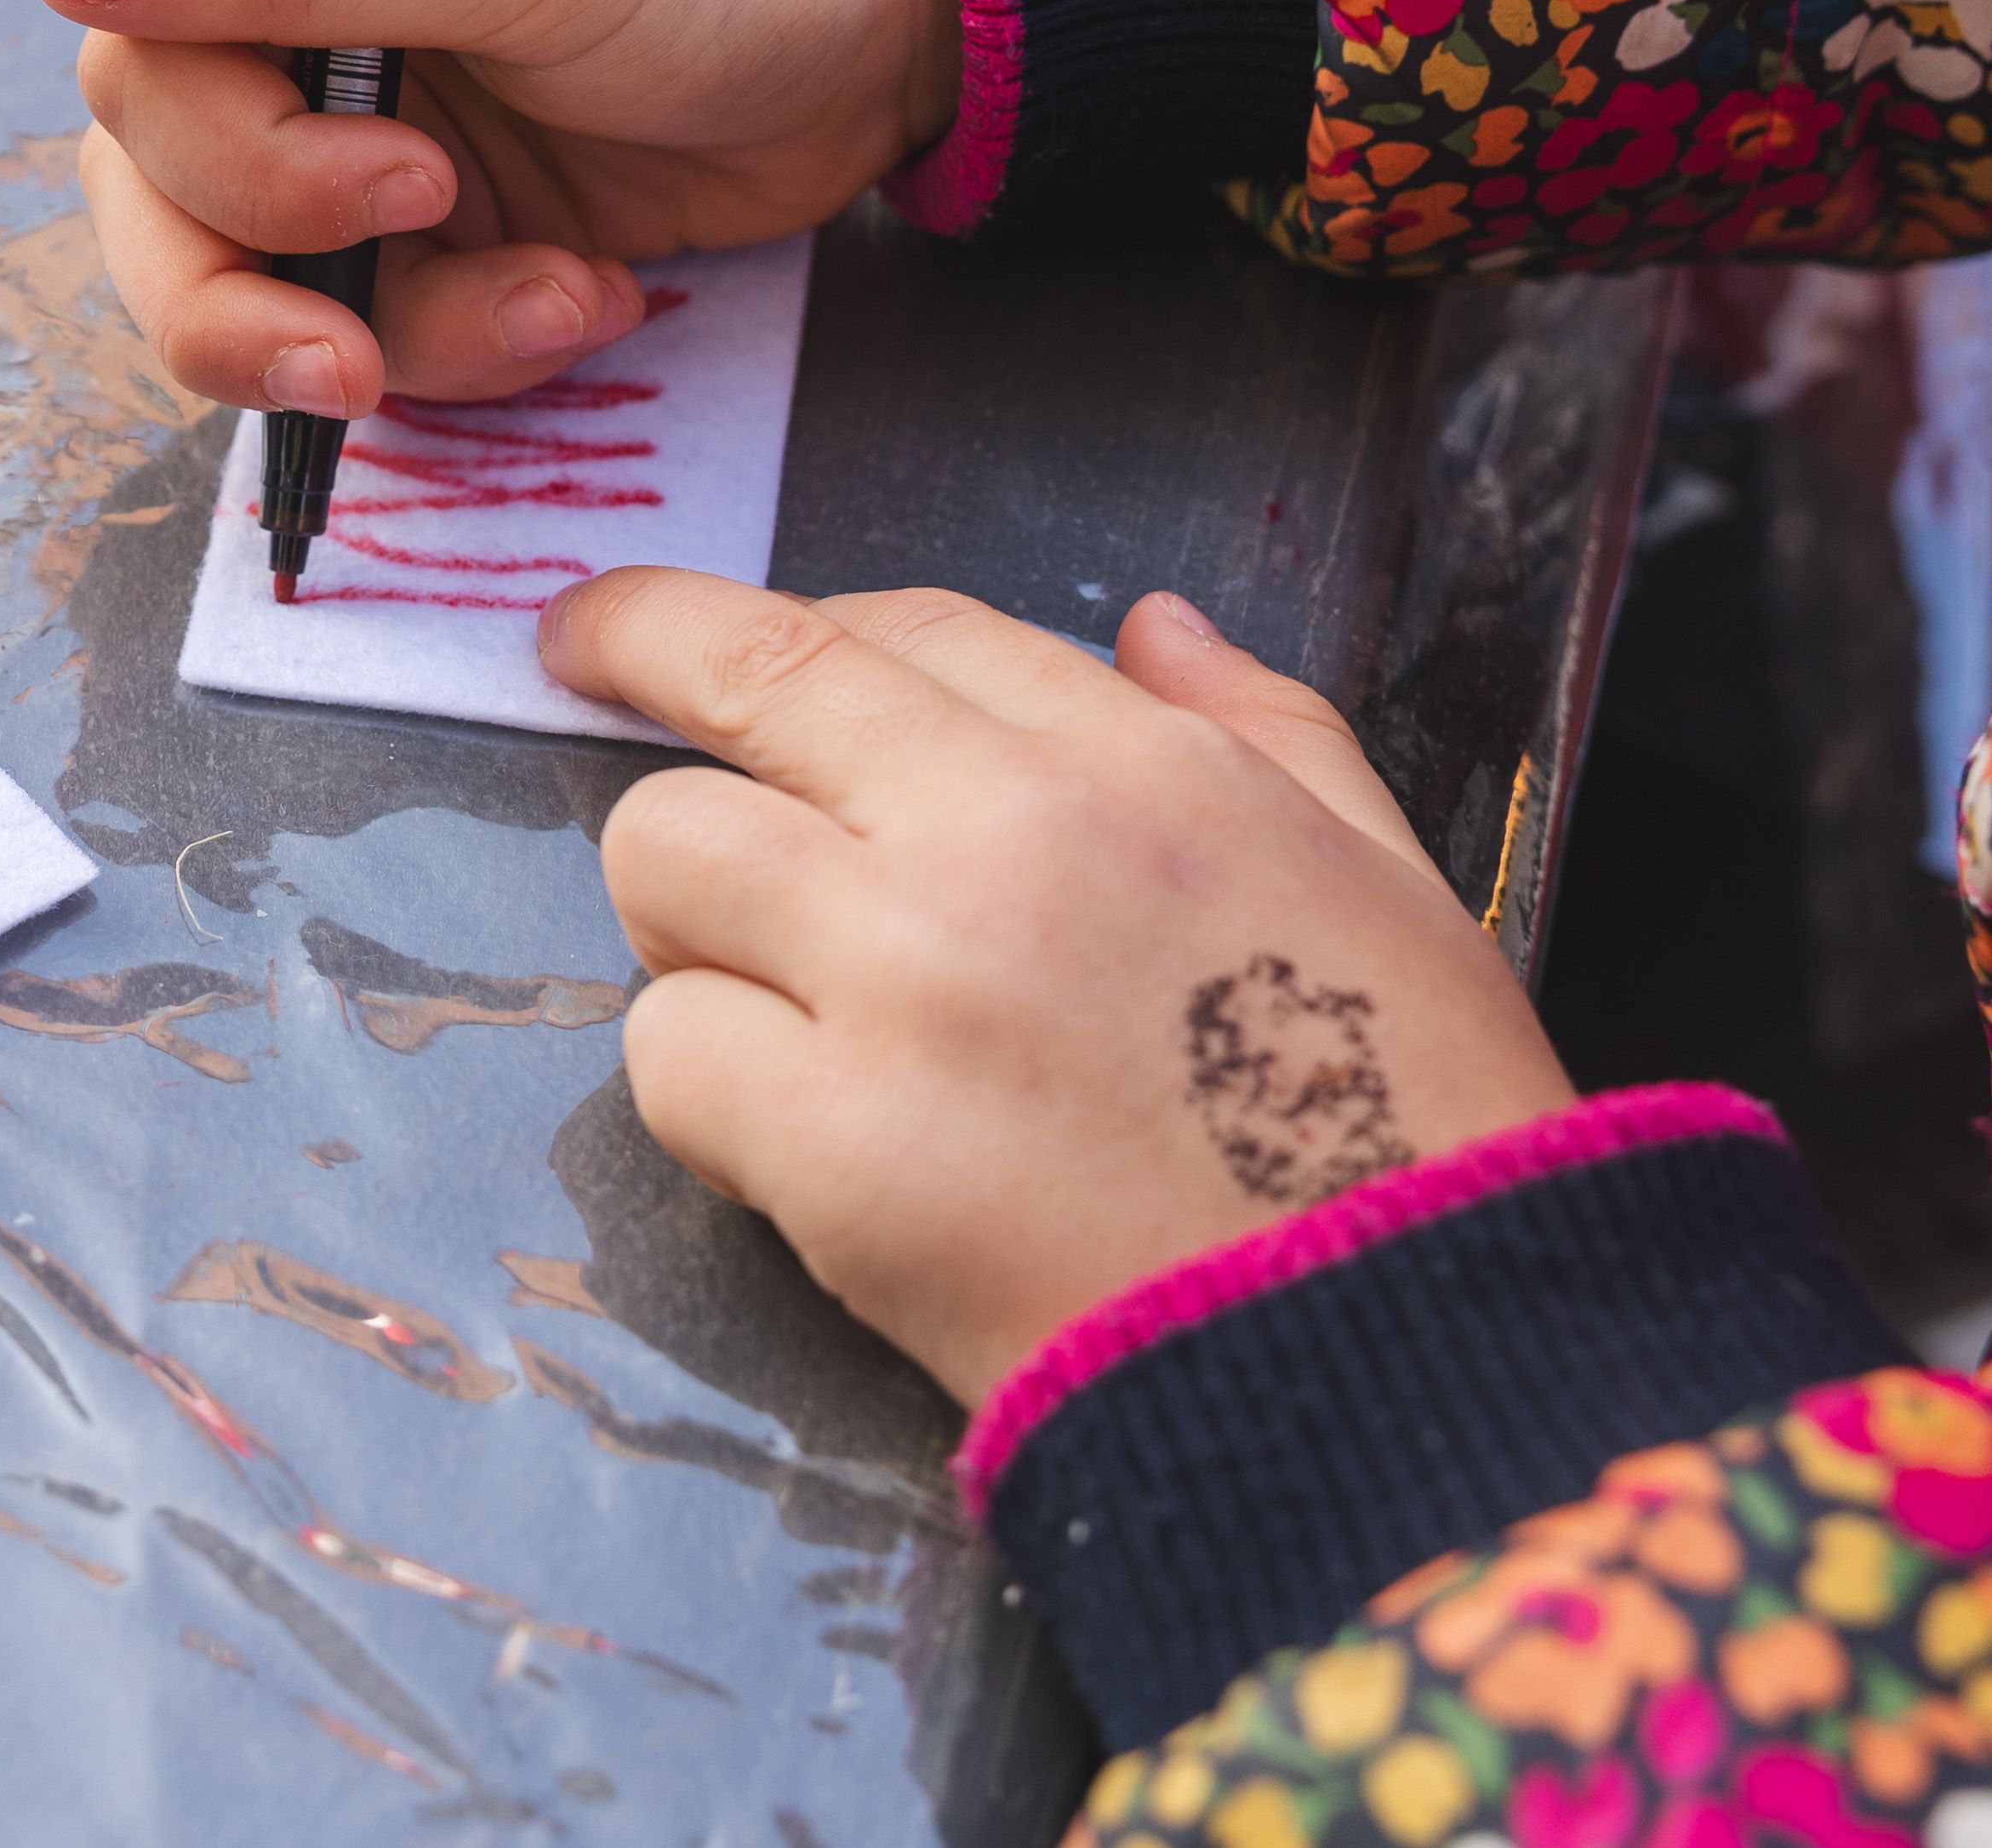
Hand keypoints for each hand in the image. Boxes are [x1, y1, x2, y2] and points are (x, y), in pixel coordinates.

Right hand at [22, 0, 955, 414]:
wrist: (900, 22)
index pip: (139, 64)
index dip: (237, 162)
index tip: (401, 181)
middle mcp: (283, 13)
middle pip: (162, 205)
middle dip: (270, 301)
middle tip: (380, 349)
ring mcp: (351, 130)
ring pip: (260, 300)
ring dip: (405, 339)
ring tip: (557, 304)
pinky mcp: (429, 232)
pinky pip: (375, 341)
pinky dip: (475, 351)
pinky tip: (588, 299)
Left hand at [543, 577, 1572, 1407]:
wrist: (1407, 1369)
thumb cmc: (1416, 1133)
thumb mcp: (1390, 875)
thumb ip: (1266, 729)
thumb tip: (1156, 625)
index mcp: (1140, 765)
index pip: (905, 626)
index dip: (793, 622)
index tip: (708, 628)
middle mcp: (1004, 836)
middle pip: (740, 674)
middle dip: (632, 645)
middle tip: (575, 655)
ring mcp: (907, 985)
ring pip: (665, 852)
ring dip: (688, 912)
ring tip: (766, 986)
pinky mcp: (836, 1147)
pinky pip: (666, 1054)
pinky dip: (705, 1090)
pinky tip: (795, 1138)